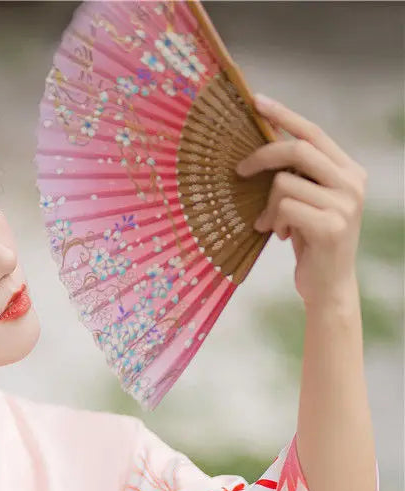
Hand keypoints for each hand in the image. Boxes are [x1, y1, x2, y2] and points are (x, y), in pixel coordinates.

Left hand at [235, 94, 365, 308]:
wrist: (329, 287)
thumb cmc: (312, 244)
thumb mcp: (308, 203)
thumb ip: (298, 177)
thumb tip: (263, 147)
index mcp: (349, 171)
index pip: (313, 132)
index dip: (284, 115)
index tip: (256, 101)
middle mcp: (352, 182)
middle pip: (297, 150)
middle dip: (262, 156)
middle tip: (239, 171)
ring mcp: (344, 204)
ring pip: (285, 183)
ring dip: (268, 206)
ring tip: (272, 225)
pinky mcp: (330, 226)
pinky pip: (285, 208)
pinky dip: (275, 222)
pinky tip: (283, 236)